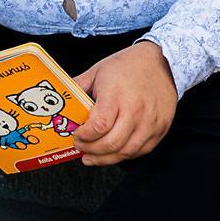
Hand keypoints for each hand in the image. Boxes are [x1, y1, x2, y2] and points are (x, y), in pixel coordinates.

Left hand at [72, 40, 178, 165]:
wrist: (161, 62)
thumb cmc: (128, 65)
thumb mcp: (98, 71)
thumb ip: (77, 88)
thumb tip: (58, 101)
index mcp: (117, 95)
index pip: (98, 126)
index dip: (84, 136)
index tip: (76, 135)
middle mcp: (136, 110)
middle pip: (111, 143)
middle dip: (91, 150)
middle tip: (81, 148)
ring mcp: (150, 121)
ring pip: (126, 152)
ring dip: (106, 158)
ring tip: (93, 156)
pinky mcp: (160, 128)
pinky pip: (141, 151)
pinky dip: (124, 155)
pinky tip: (113, 152)